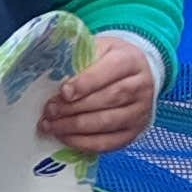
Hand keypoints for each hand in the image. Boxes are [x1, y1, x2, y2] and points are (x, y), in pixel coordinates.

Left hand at [40, 33, 160, 160]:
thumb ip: (80, 59)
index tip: (63, 92)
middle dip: (74, 107)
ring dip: (74, 127)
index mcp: (131, 60)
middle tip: (50, 111)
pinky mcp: (133, 133)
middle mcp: (141, 87)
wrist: (136, 75)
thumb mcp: (98, 48)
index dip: (85, 83)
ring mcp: (140, 112)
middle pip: (107, 99)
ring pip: (106, 122)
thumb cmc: (109, 60)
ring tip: (51, 125)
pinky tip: (64, 137)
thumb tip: (53, 77)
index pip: (110, 71)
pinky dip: (83, 142)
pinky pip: (107, 142)